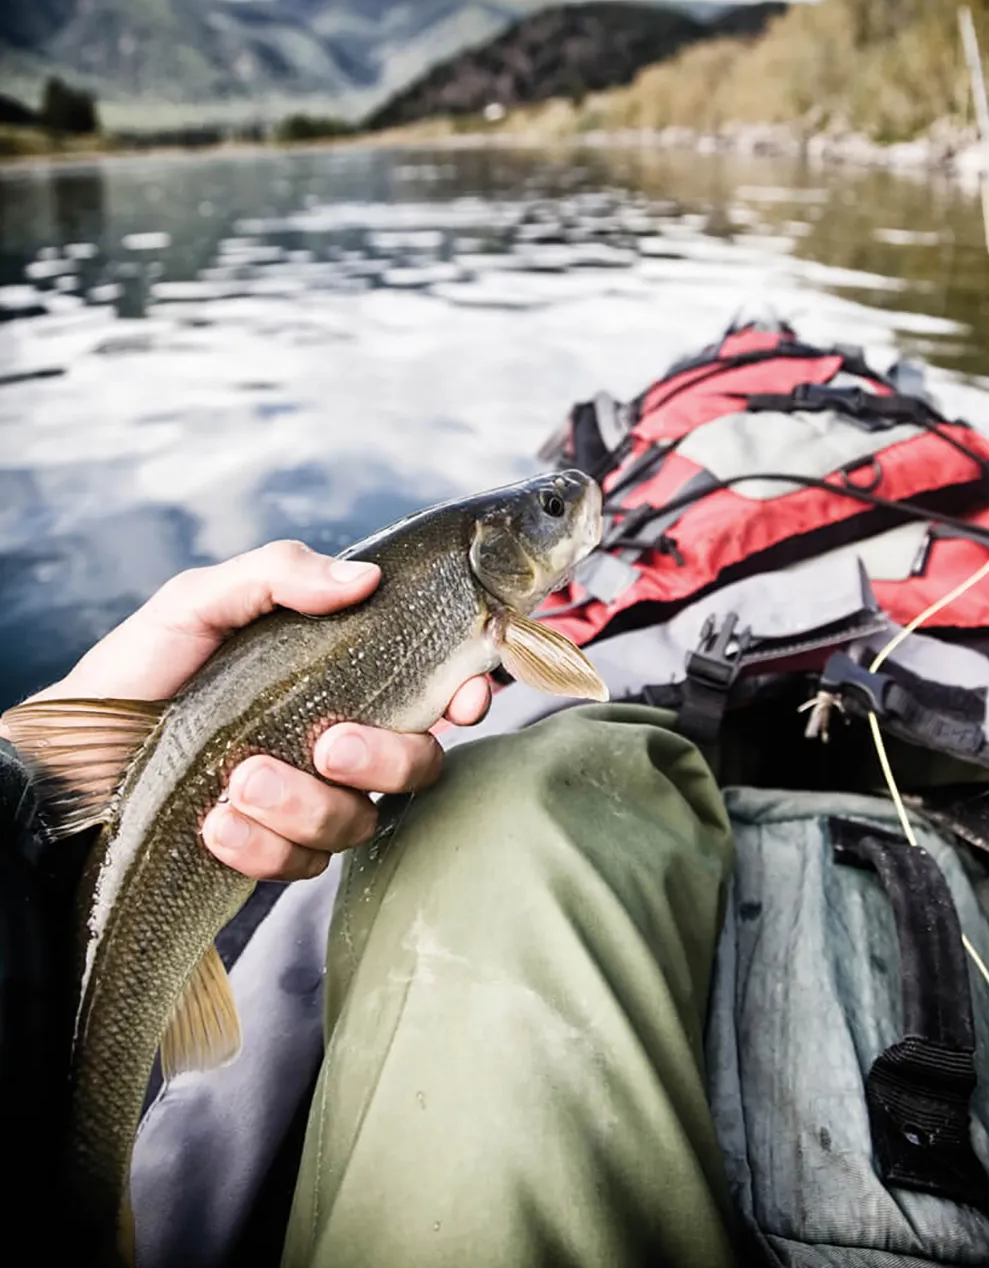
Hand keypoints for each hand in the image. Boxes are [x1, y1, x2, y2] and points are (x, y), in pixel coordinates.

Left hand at [18, 540, 490, 881]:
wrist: (68, 760)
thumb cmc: (136, 672)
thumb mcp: (198, 603)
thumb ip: (276, 575)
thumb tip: (363, 579)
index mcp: (337, 674)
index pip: (433, 687)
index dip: (469, 692)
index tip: (465, 695)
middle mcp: (336, 740)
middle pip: (418, 765)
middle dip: (388, 758)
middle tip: (332, 745)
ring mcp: (307, 801)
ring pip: (360, 822)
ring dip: (307, 805)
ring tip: (239, 780)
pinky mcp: (270, 853)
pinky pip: (300, 865)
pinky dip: (262, 846)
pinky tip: (214, 823)